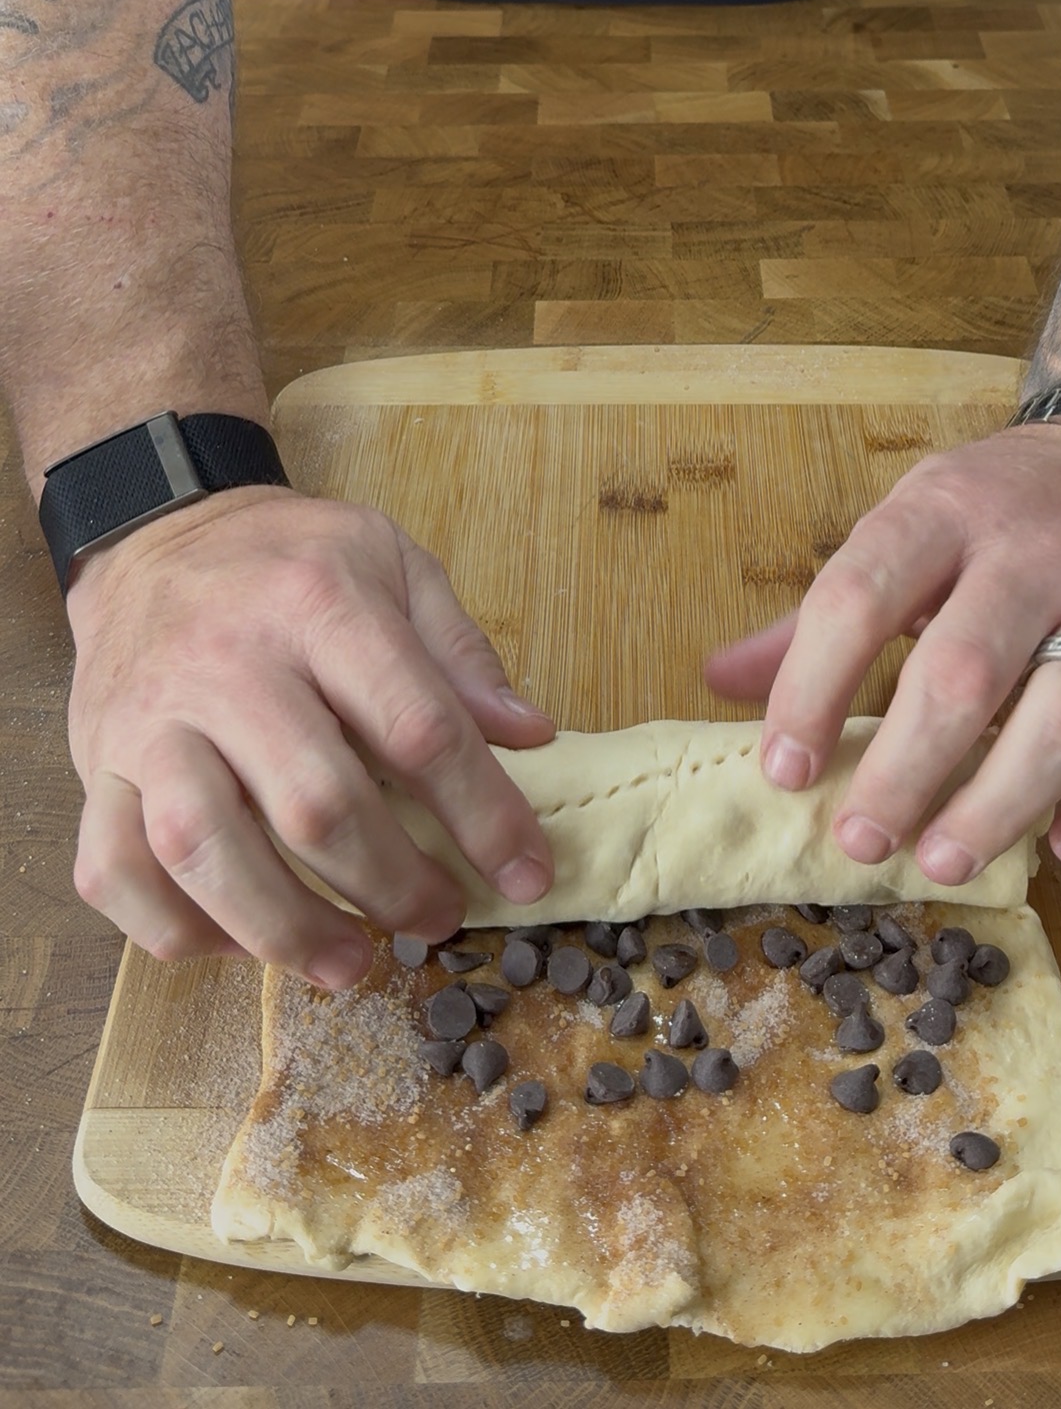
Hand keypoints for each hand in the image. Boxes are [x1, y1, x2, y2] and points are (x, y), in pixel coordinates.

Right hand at [65, 487, 555, 987]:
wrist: (154, 534)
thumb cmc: (288, 560)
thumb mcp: (394, 564)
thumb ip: (461, 654)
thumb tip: (533, 736)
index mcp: (318, 604)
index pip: (416, 727)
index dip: (483, 814)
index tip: (525, 873)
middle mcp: (226, 663)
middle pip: (314, 804)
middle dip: (393, 884)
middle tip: (439, 918)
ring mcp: (148, 721)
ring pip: (202, 848)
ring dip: (285, 927)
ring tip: (351, 962)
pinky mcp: (92, 764)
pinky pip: (114, 870)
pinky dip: (175, 927)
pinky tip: (241, 942)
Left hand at [705, 427, 1060, 882]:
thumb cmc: (998, 511)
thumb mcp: (904, 528)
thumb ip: (817, 613)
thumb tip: (717, 681)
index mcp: (945, 514)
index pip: (860, 596)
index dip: (811, 688)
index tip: (780, 769)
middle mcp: (1040, 556)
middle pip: (966, 671)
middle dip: (904, 769)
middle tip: (859, 838)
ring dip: (1003, 802)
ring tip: (941, 862)